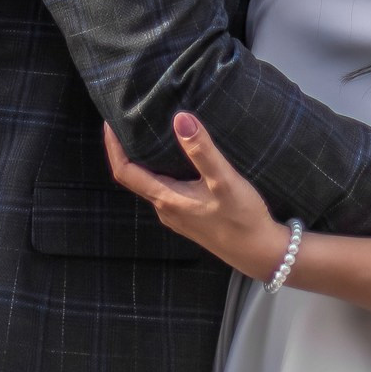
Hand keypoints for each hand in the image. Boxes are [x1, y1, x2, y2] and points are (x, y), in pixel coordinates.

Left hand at [104, 114, 293, 281]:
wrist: (260, 253)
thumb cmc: (242, 219)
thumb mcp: (224, 181)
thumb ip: (202, 151)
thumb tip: (179, 117)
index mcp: (166, 199)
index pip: (125, 172)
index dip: (113, 146)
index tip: (110, 121)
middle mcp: (165, 209)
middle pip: (134, 176)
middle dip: (127, 149)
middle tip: (129, 120)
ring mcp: (177, 215)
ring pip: (150, 183)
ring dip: (144, 159)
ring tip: (149, 131)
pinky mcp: (189, 217)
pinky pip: (165, 189)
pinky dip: (161, 169)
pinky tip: (175, 157)